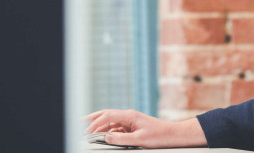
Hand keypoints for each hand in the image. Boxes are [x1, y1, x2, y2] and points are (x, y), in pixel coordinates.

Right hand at [83, 109, 206, 148]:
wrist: (172, 135)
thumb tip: (106, 137)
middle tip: (80, 122)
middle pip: (107, 114)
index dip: (96, 123)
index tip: (87, 131)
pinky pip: (118, 127)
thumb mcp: (139, 140)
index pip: (108, 116)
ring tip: (89, 130)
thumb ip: (121, 138)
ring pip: (111, 121)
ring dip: (100, 126)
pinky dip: (109, 131)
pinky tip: (104, 136)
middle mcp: (129, 116)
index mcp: (130, 115)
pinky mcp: (133, 127)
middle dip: (93, 118)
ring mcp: (131, 121)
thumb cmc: (159, 136)